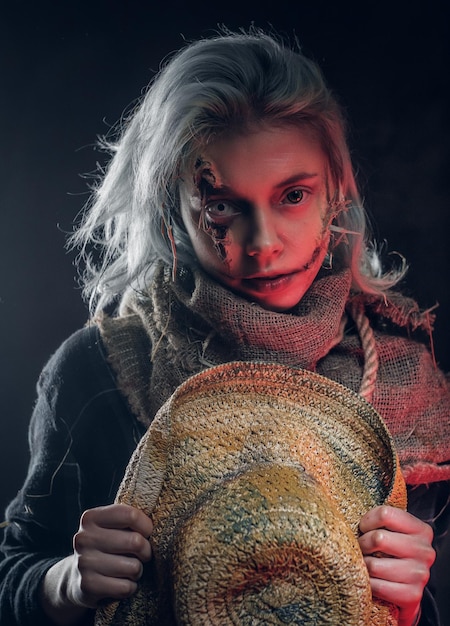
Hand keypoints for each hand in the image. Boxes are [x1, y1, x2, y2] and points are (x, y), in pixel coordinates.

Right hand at [40, 503, 152, 624]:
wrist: (77, 578)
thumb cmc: (106, 546)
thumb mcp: (113, 526)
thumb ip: (130, 519)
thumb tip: (157, 521)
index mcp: (91, 518)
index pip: (130, 515)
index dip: (146, 526)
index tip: (147, 533)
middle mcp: (84, 538)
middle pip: (135, 541)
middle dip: (146, 551)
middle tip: (142, 554)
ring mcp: (84, 562)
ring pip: (133, 567)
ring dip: (137, 570)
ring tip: (129, 568)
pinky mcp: (88, 586)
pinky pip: (125, 587)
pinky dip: (129, 587)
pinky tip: (120, 582)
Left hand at [359, 505, 434, 625]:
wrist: (404, 587)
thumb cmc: (392, 552)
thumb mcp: (392, 531)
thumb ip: (381, 520)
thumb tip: (351, 514)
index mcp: (421, 530)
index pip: (385, 514)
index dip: (367, 521)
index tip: (364, 528)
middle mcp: (425, 551)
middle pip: (378, 538)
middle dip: (362, 543)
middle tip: (362, 548)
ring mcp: (420, 575)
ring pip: (374, 565)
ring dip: (363, 565)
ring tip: (365, 563)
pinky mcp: (412, 595)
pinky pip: (376, 586)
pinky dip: (368, 583)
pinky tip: (371, 579)